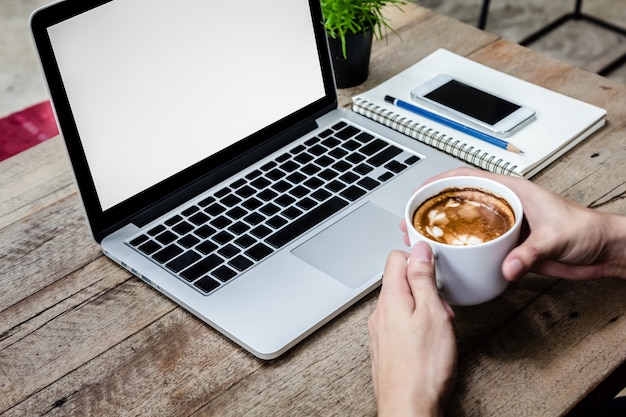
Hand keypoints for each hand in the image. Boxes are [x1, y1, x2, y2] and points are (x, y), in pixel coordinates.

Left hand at [369, 242, 456, 416]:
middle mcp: (380, 312)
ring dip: (423, 308)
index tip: (435, 268)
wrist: (409, 408)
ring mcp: (381, 331)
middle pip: (400, 281)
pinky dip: (416, 326)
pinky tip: (429, 343)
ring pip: (402, 304)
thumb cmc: (423, 367)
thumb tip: (419, 250)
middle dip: (425, 288)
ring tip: (439, 328)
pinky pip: (400, 325)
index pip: (396, 257)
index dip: (418, 258)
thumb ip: (423, 278)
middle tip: (442, 307)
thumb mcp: (432, 312)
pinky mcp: (386, 348)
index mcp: (390, 298)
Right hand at [401, 167, 625, 280]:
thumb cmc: (587, 230)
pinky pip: (479, 245)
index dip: (440, 181)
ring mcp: (506, 225)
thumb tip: (507, 266)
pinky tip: (453, 259)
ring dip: (444, 231)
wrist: (603, 250)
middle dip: (433, 209)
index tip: (421, 192)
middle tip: (414, 222)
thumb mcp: (556, 237)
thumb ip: (530, 252)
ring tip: (425, 241)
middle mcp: (505, 206)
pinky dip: (462, 250)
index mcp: (513, 191)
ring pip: (466, 223)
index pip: (469, 177)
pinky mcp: (510, 245)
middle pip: (460, 200)